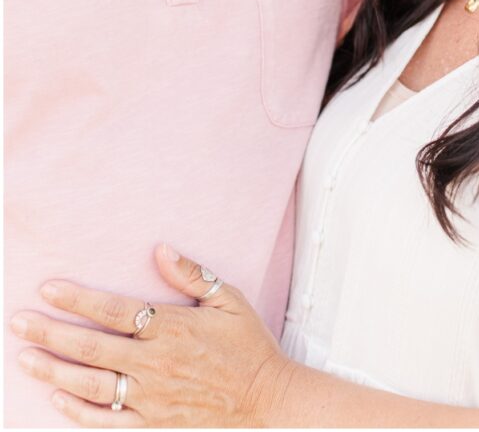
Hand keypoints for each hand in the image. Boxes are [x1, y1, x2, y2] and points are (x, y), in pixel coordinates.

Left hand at [11, 245, 293, 426]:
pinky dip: (78, 412)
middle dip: (50, 333)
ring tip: (26, 359)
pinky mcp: (154, 426)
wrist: (268, 403)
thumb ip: (192, 274)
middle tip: (19, 322)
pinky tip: (57, 399)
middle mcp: (156, 364)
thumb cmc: (249, 348)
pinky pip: (107, 422)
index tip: (48, 288)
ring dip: (53, 372)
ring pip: (90, 386)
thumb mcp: (229, 301)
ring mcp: (152, 399)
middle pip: (91, 348)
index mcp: (172, 328)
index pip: (114, 310)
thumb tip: (161, 249)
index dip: (78, 299)